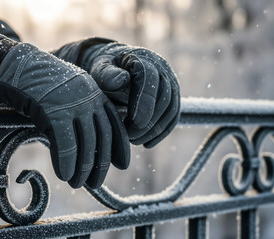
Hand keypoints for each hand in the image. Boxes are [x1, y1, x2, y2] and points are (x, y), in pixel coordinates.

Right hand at [0, 39, 129, 187]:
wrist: (17, 69)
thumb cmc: (41, 88)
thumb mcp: (68, 100)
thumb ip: (81, 118)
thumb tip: (88, 149)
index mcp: (96, 94)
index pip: (115, 124)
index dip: (120, 147)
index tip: (122, 165)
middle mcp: (89, 99)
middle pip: (102, 138)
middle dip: (100, 164)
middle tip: (95, 183)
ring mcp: (73, 105)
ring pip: (85, 144)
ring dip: (82, 169)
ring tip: (76, 183)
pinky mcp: (54, 111)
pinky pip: (65, 144)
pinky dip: (65, 163)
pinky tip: (63, 175)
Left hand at [54, 38, 179, 147]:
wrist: (114, 69)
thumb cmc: (105, 71)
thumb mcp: (100, 69)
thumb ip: (108, 74)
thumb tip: (122, 80)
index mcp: (142, 59)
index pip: (149, 79)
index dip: (144, 102)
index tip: (134, 123)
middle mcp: (162, 69)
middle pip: (164, 97)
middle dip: (149, 122)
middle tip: (131, 137)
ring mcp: (170, 83)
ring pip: (171, 109)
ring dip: (155, 130)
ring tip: (135, 141)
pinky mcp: (172, 97)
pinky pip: (173, 117)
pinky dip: (162, 132)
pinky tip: (147, 144)